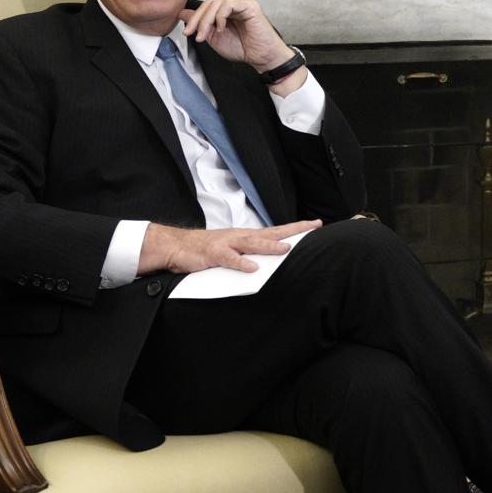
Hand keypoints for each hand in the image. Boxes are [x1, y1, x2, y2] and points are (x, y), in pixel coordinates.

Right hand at [142, 218, 322, 274]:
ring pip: (251, 243)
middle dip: (292, 230)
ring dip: (269, 246)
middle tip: (312, 228)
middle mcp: (239, 236)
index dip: (295, 228)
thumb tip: (270, 261)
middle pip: (270, 232)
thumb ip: (250, 253)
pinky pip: (229, 259)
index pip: (275, 230)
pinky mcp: (213, 254)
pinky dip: (241, 263)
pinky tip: (252, 267)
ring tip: (285, 249)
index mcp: (245, 236)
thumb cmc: (205, 248)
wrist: (176, 246)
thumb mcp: (232, 249)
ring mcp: (226, 244)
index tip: (315, 224)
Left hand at [185, 0, 295, 73]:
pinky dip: (220, 18)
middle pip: (207, 2)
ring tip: (204, 36)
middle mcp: (233, 0)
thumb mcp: (213, 36)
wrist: (261, 57)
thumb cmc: (242, 47)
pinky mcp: (248, 5)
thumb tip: (181, 13)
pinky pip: (227, 5)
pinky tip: (221, 28)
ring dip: (205, 21)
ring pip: (215, 4)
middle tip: (190, 33)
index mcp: (226, 7)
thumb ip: (200, 23)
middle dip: (196, 19)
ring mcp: (242, 1)